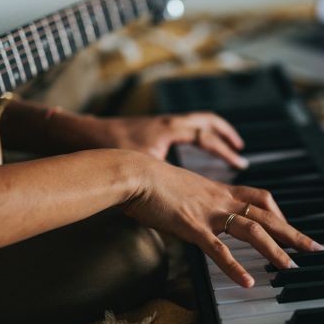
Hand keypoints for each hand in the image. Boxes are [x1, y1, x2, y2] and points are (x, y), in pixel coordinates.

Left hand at [62, 112, 247, 168]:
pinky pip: (181, 127)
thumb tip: (178, 203)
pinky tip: (191, 149)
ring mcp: (159, 123)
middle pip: (206, 120)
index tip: (238, 161)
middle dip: (225, 133)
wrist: (85, 134)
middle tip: (238, 147)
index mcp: (169, 130)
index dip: (224, 150)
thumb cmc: (110, 148)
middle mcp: (168, 123)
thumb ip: (164, 182)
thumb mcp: (141, 167)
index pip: (205, 136)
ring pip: (194, 120)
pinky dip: (193, 135)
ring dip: (210, 131)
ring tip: (222, 144)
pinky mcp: (150, 128)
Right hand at [122, 152, 323, 287]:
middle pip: (267, 215)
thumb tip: (191, 210)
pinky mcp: (192, 225)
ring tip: (291, 268)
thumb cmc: (150, 179)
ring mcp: (208, 212)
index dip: (279, 213)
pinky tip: (247, 281)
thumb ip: (193, 199)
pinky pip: (218, 249)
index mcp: (218, 190)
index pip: (260, 198)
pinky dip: (235, 267)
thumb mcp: (181, 187)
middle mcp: (220, 199)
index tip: (290, 227)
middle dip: (293, 233)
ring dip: (274, 250)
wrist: (134, 172)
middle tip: (314, 248)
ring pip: (252, 230)